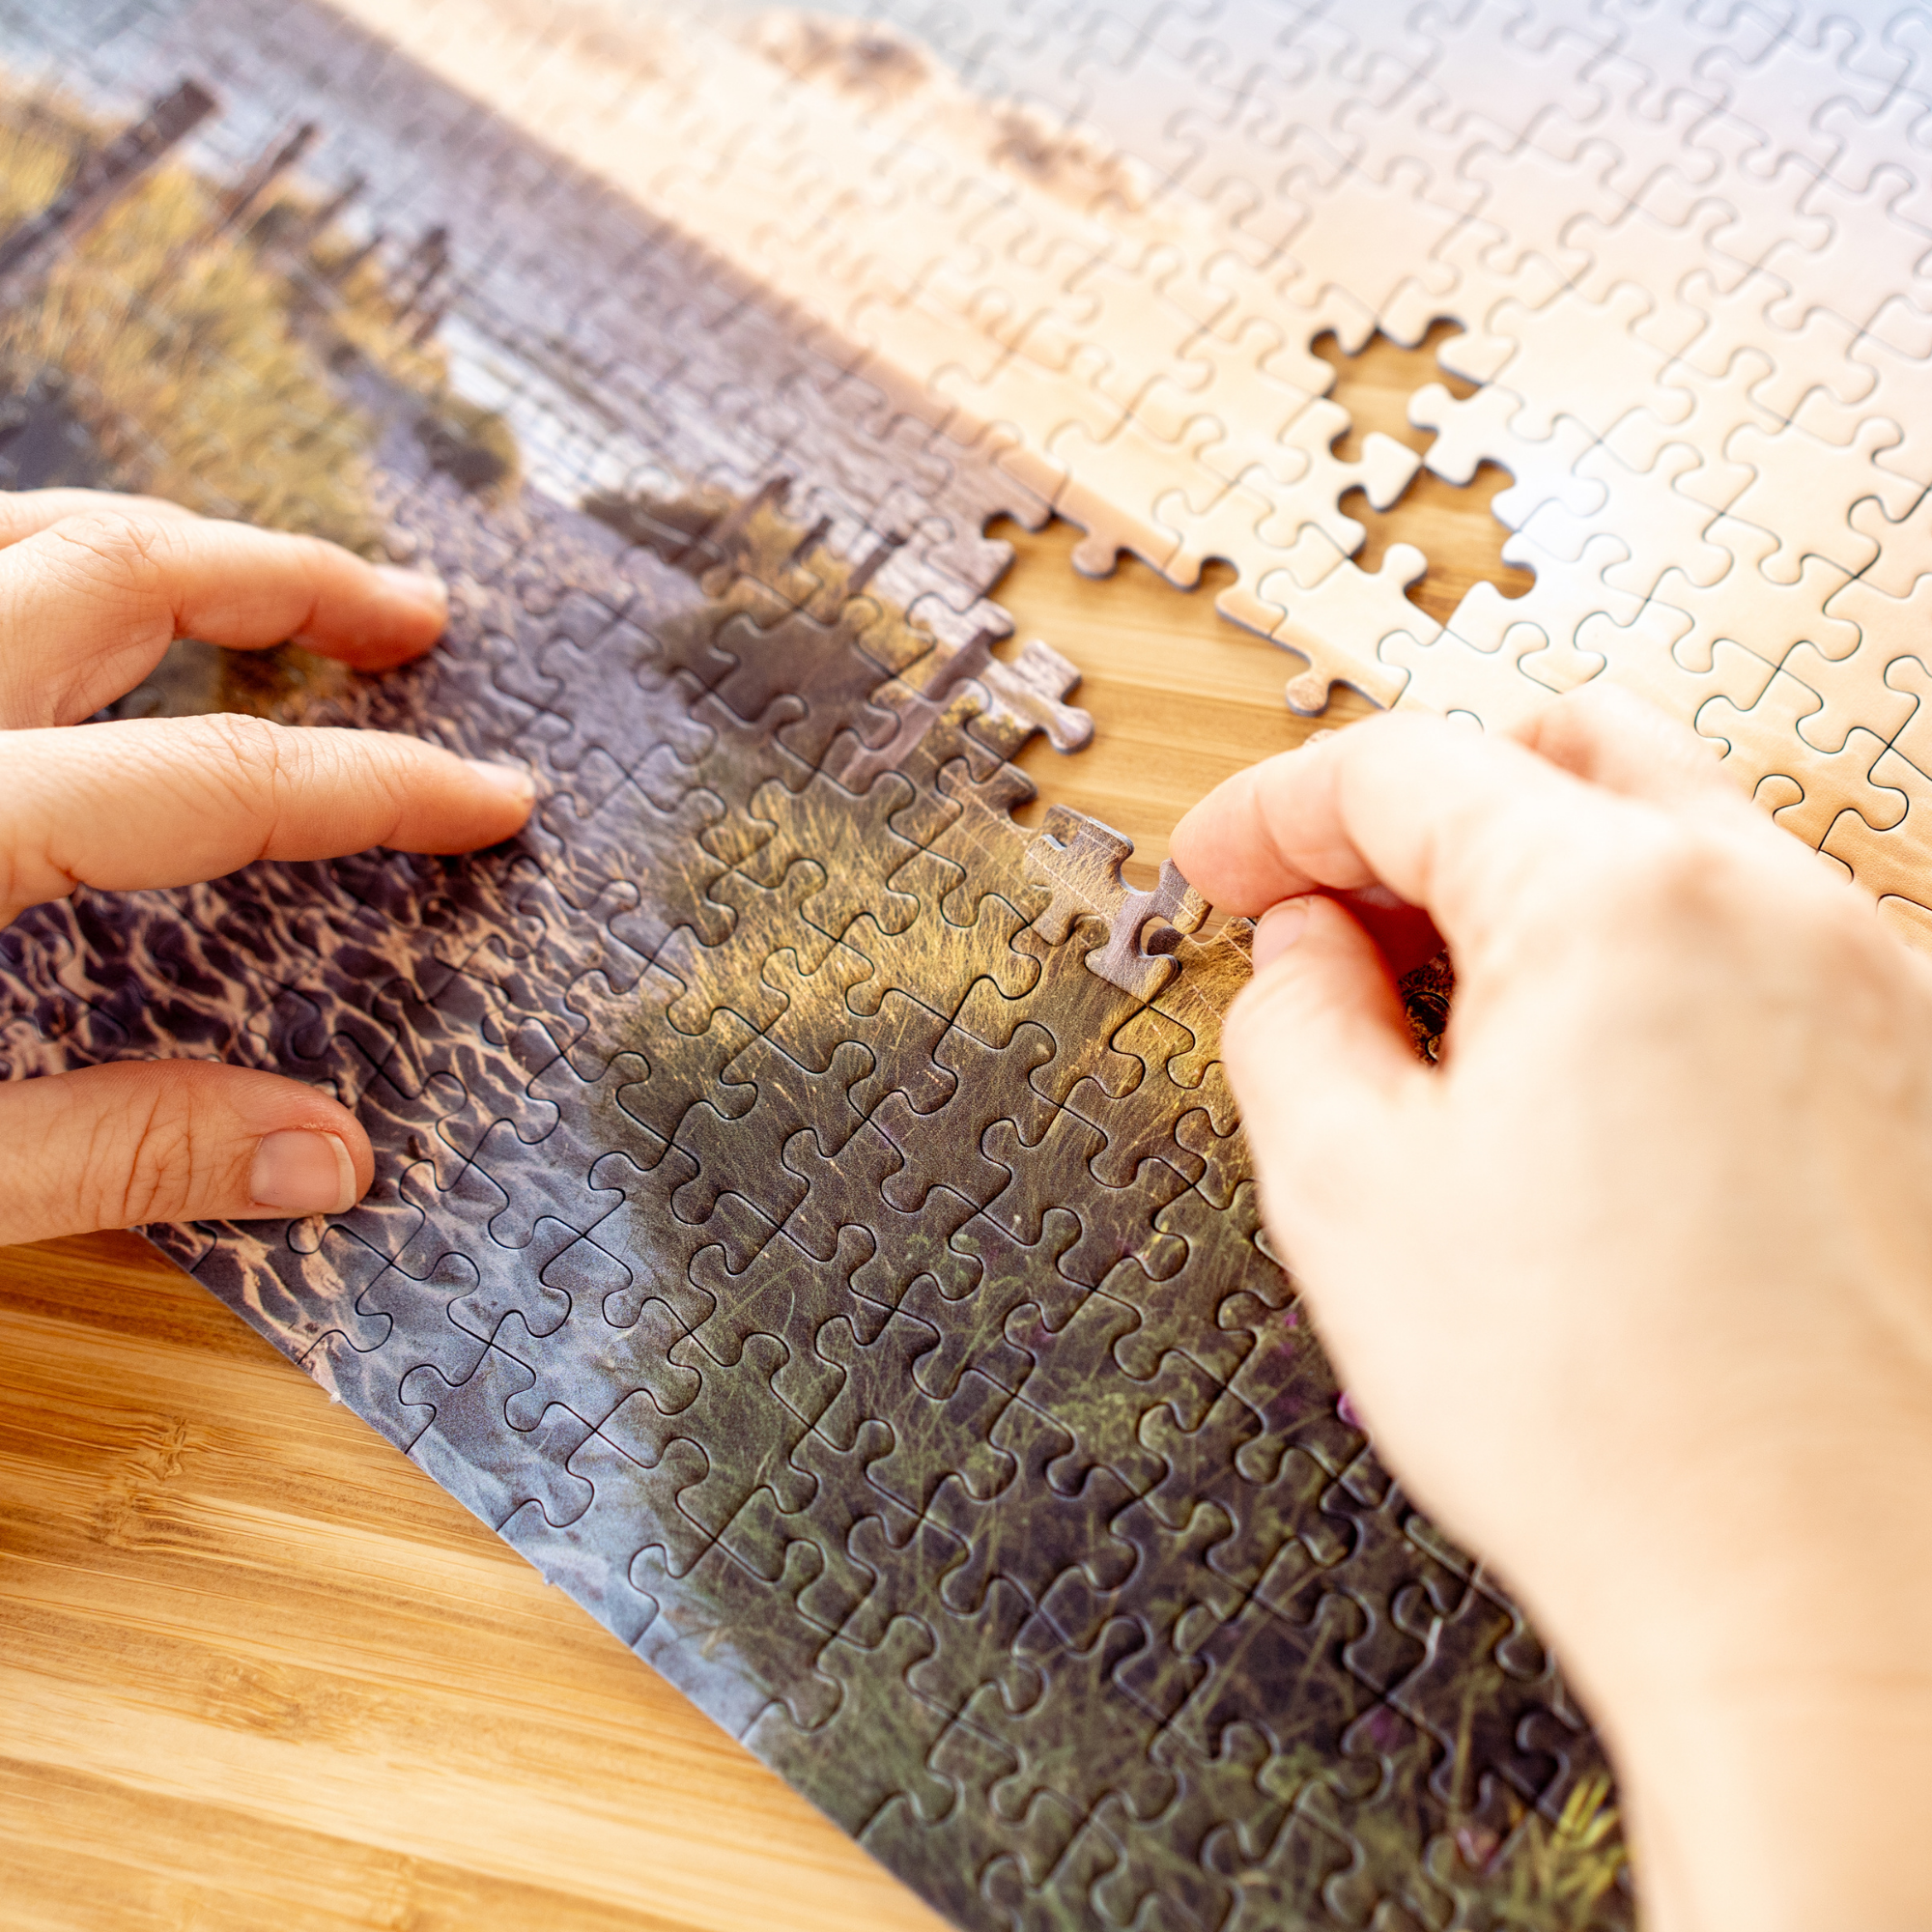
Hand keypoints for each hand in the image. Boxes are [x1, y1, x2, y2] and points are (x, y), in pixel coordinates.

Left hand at [0, 490, 531, 1244]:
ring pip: (26, 529)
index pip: (218, 778)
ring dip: (171, 540)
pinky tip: (89, 622)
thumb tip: (336, 1159)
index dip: (380, 785)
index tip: (498, 796)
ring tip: (277, 584)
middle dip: (294, 578)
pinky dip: (53, 560)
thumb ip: (119, 1156)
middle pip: (124, 572)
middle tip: (415, 618)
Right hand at [1172, 687, 1931, 1931]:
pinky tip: (1588, 1092)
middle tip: (1333, 915)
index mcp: (1621, 905)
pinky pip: (1755, 947)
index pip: (1410, 770)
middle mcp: (1777, 908)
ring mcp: (1875, 984)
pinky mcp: (1918, 1074)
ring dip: (1535, 888)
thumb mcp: (1348, 1196)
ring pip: (1673, 843)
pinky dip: (1643, 963)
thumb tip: (1302, 952)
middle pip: (1562, 756)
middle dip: (1420, 811)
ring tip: (1454, 1025)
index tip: (1217, 867)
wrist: (1833, 1603)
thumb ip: (1290, 1025)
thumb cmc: (1607, 1420)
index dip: (1276, 810)